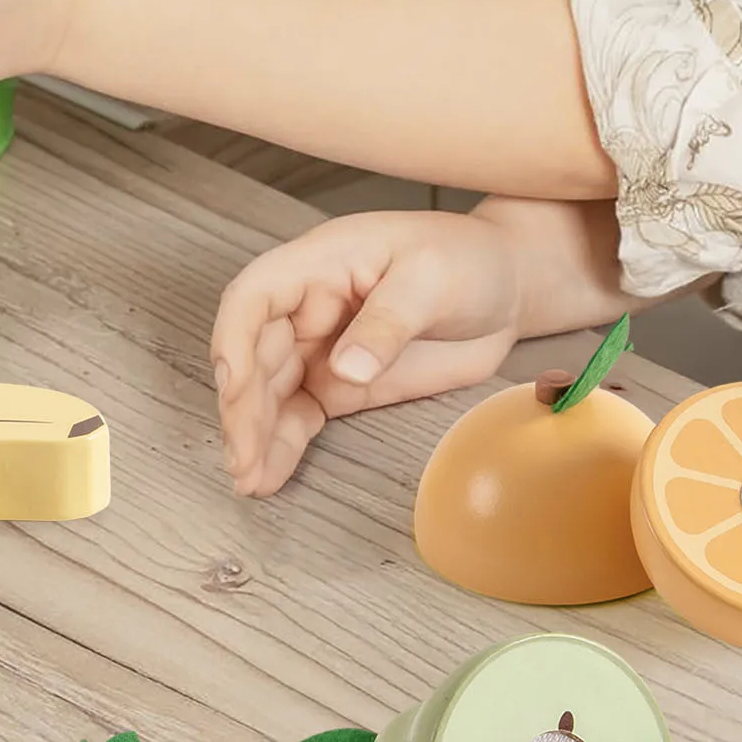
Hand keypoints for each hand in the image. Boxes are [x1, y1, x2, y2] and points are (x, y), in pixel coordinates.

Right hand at [211, 209, 523, 497]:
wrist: (507, 289)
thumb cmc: (469, 261)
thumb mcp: (432, 279)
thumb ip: (387, 323)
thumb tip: (344, 368)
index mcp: (321, 262)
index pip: (254, 296)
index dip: (234, 339)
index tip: (234, 386)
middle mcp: (308, 304)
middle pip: (255, 353)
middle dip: (244, 406)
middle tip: (244, 458)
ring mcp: (321, 346)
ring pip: (270, 391)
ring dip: (254, 434)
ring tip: (249, 480)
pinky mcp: (341, 383)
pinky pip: (299, 414)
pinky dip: (282, 445)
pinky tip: (268, 477)